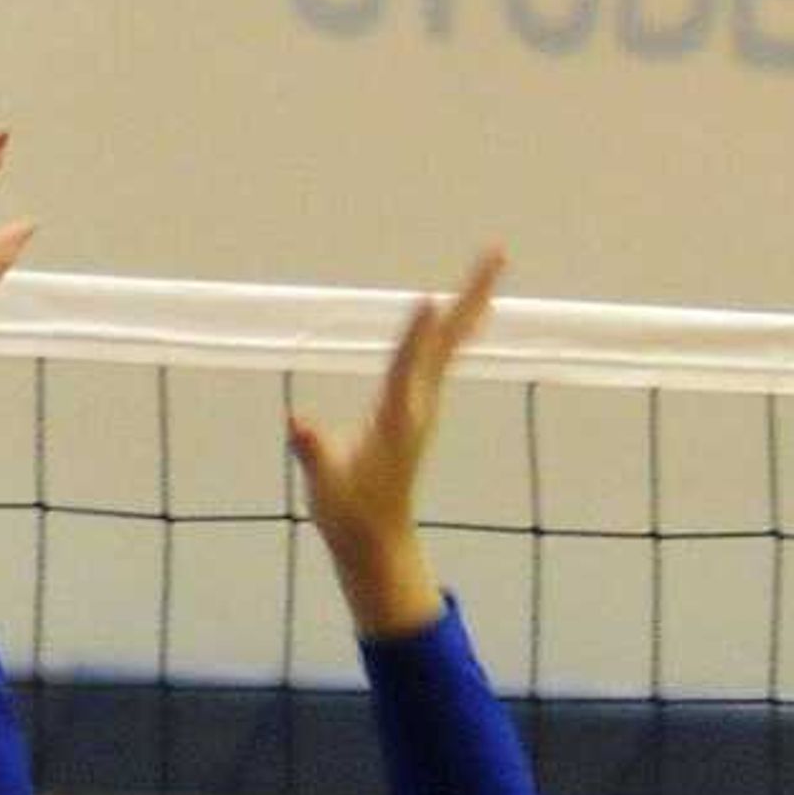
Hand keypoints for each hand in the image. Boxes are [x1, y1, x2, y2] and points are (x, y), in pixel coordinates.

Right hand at [285, 249, 499, 639]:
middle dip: (470, 296)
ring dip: (469, 303)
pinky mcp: (417, 409)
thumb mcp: (324, 487)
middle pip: (448, 342)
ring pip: (452, 344)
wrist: (379, 542)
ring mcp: (423, 406)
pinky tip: (466, 314)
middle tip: (497, 252)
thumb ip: (313, 452)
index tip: (428, 300)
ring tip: (490, 270)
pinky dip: (456, 329)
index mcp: (396, 422)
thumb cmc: (348, 514)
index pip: (408, 371)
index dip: (415, 337)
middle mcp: (418, 406)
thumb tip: (296, 424)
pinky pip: (442, 357)